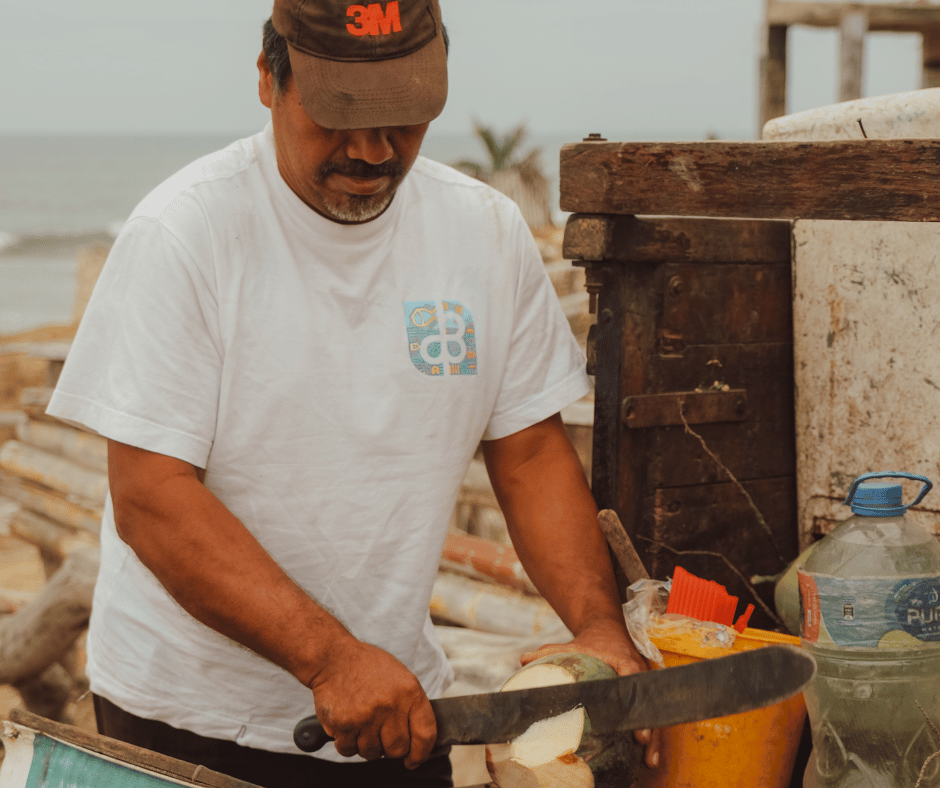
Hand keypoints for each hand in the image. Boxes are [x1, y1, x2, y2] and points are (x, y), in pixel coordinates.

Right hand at [307, 638, 436, 768]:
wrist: (333, 657)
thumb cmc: (367, 666)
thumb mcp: (400, 675)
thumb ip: (411, 703)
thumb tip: (419, 734)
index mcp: (409, 692)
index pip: (425, 733)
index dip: (421, 752)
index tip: (415, 759)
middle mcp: (390, 705)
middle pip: (397, 749)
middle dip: (390, 749)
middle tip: (382, 736)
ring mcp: (366, 716)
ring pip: (372, 753)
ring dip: (367, 746)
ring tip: (363, 725)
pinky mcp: (344, 724)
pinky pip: (349, 750)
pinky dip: (348, 744)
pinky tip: (348, 726)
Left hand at [521, 619, 661, 768]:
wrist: (607, 631)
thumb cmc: (589, 643)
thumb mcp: (571, 645)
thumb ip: (549, 651)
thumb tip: (522, 659)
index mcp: (625, 661)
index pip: (633, 679)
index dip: (633, 702)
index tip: (633, 720)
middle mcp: (640, 674)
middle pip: (648, 701)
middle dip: (649, 724)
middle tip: (642, 743)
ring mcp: (644, 685)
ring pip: (653, 712)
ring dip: (653, 736)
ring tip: (649, 761)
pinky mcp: (644, 694)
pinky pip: (649, 714)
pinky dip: (649, 733)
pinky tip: (645, 756)